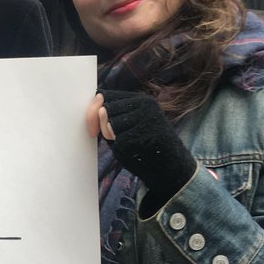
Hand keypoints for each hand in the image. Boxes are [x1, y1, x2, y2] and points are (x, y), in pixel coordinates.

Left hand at [98, 90, 195, 210]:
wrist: (171, 167)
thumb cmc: (143, 147)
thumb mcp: (125, 127)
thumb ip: (108, 117)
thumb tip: (98, 110)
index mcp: (139, 99)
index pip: (105, 96)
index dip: (93, 113)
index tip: (93, 130)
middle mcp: (145, 104)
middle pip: (106, 110)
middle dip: (103, 127)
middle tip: (117, 139)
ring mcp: (149, 117)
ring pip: (111, 124)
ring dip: (113, 139)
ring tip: (129, 144)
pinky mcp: (149, 132)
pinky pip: (120, 141)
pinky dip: (122, 150)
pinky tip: (136, 151)